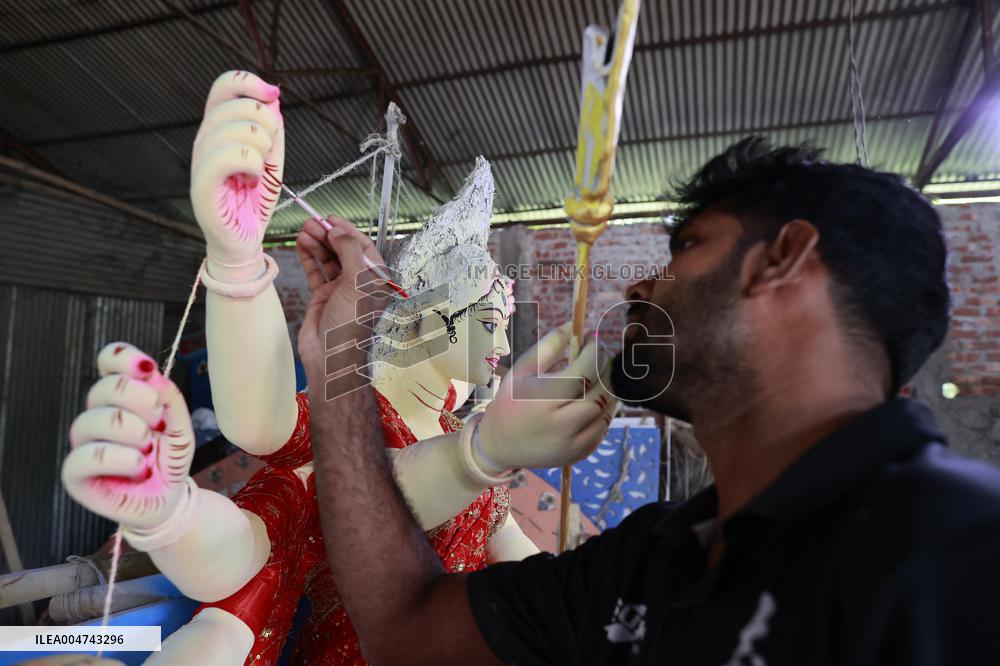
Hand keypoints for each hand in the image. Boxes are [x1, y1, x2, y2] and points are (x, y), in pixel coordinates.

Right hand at [62, 343, 194, 530]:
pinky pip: (89, 456)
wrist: (167, 499)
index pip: (109, 361)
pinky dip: (122, 459)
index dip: (125, 358)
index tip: (149, 370)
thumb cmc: (168, 459)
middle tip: (160, 424)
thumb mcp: (180, 425)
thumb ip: (169, 399)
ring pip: (97, 420)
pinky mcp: (75, 473)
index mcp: (120, 398)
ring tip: (150, 450)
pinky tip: (140, 468)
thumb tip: (152, 374)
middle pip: (106, 387)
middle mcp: (97, 415)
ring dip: (135, 433)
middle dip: (143, 401)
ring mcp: (84, 443)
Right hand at [191, 70, 283, 269]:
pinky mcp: (202, 186)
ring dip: (261, 151)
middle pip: (237, 105)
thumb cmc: (253, 201)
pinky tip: (252, 179)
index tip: (273, 95)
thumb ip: (273, 130)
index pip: (224, 86)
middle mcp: (204, 140)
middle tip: (267, 153)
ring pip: (238, 131)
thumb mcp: (272, 160)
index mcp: (218, 129)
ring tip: (257, 172)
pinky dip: (251, 165)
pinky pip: (228, 157)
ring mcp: (200, 162)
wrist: (242, 240)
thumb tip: (273, 98)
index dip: (250, 82)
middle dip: (267, 125)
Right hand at [295, 217, 390, 388]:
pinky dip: (308, 258)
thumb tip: (338, 230)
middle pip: (343, 251)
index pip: (362, 247)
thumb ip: (349, 252)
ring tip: (303, 231)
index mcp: (375, 280)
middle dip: (327, 235)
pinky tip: (300, 246)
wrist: (331, 356)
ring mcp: (339, 290)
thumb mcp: (356, 283)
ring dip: (316, 244)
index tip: (330, 219)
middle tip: (310, 222)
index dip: (347, 231)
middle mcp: (358, 283)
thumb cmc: (350, 323)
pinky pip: (315, 272)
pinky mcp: (322, 297)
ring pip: (327, 260)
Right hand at [478, 324, 617, 470]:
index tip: (592, 339)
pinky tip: (593, 396)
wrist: (500, 446)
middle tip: (598, 354)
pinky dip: (605, 407)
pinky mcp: (581, 453)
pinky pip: (605, 425)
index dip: (595, 351)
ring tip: (597, 373)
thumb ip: (549, 346)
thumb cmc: (510, 402)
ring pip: (608, 408)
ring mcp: (573, 443)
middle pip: (602, 389)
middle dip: (605, 366)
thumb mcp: (521, 370)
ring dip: (609, 386)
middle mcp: (561, 424)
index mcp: (542, 399)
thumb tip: (576, 325)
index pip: (585, 371)